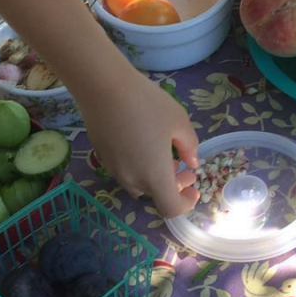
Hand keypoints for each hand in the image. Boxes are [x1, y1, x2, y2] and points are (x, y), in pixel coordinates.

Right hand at [78, 70, 199, 217]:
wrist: (104, 87)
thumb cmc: (148, 104)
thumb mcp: (179, 122)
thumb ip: (190, 147)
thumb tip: (191, 163)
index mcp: (155, 176)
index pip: (171, 209)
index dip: (185, 204)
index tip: (193, 188)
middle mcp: (132, 180)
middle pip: (155, 195)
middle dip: (173, 185)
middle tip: (184, 168)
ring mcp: (114, 170)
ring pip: (139, 184)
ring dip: (155, 177)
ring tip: (163, 155)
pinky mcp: (102, 158)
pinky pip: (125, 172)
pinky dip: (139, 168)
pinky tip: (142, 144)